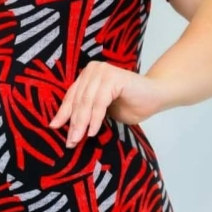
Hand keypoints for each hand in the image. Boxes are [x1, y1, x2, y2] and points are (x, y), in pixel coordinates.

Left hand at [48, 62, 166, 147]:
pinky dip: (95, 118)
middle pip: (78, 100)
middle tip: (69, 141)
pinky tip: (92, 132)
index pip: (71, 96)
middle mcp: (92, 70)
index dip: (63, 113)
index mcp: (87, 75)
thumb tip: (68, 128)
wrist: (157, 96)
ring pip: (86, 102)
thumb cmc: (131, 103)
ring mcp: (103, 71)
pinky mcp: (113, 78)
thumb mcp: (103, 110)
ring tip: (77, 140)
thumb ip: (87, 112)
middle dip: (72, 123)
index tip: (54, 128)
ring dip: (81, 123)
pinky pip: (99, 102)